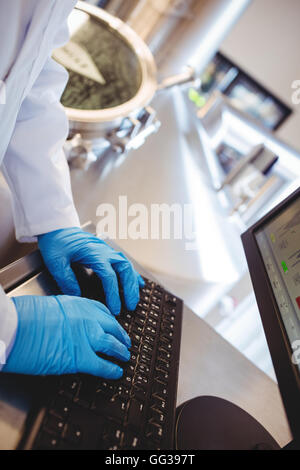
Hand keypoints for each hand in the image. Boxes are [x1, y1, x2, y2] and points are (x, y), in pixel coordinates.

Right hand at [3, 295, 130, 377]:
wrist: (16, 329)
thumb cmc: (24, 317)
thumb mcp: (49, 305)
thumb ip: (64, 314)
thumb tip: (66, 323)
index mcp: (78, 303)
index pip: (102, 311)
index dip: (111, 321)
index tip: (114, 325)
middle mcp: (87, 318)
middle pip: (112, 327)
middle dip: (121, 336)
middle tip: (126, 342)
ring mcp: (86, 337)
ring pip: (112, 345)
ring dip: (120, 352)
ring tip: (125, 357)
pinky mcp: (81, 358)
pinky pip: (102, 365)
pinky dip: (111, 370)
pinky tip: (117, 373)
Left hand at [38, 227, 143, 315]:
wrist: (57, 228)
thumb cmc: (56, 243)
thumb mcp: (56, 261)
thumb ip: (66, 279)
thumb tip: (77, 296)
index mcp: (94, 253)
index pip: (109, 276)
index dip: (113, 294)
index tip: (115, 309)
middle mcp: (105, 251)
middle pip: (125, 269)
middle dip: (130, 289)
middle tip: (131, 306)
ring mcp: (107, 251)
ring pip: (127, 266)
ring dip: (132, 283)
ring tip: (134, 299)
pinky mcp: (106, 252)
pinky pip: (124, 263)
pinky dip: (132, 274)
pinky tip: (138, 283)